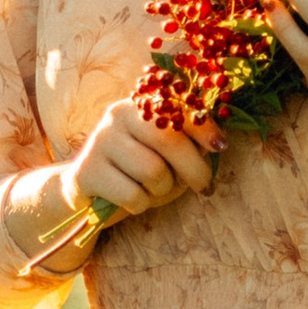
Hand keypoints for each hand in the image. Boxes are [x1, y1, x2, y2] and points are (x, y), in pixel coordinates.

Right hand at [72, 98, 219, 222]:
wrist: (89, 188)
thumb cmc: (137, 169)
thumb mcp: (165, 151)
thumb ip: (187, 142)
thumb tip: (215, 144)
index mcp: (140, 103)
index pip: (176, 107)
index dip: (202, 127)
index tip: (220, 146)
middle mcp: (117, 115)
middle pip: (168, 140)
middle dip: (194, 168)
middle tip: (203, 186)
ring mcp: (100, 142)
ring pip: (152, 171)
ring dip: (164, 189)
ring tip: (157, 190)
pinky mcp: (87, 172)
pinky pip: (132, 195)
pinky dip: (141, 205)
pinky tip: (135, 200)